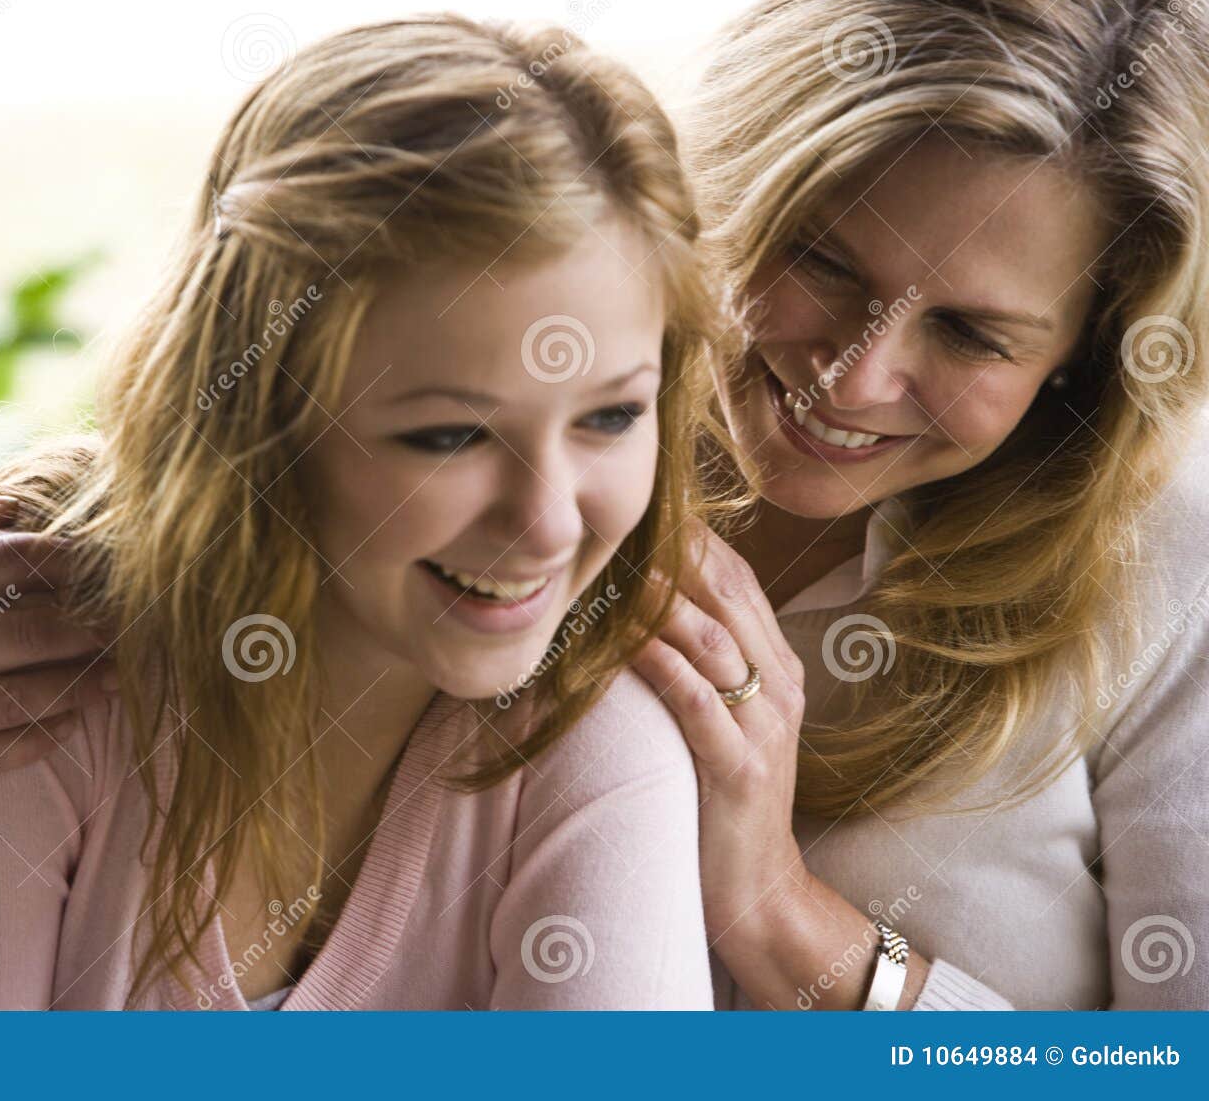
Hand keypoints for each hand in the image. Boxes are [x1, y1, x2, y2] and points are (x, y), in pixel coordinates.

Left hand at [632, 520, 929, 1008]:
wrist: (758, 892)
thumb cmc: (721, 799)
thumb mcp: (722, 718)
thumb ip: (698, 663)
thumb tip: (640, 605)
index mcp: (777, 666)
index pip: (735, 578)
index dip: (691, 535)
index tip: (642, 501)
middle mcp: (780, 685)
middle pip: (727, 594)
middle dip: (674, 550)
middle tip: (621, 513)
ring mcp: (764, 727)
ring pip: (713, 638)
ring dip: (660, 597)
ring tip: (613, 562)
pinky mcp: (739, 768)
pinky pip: (697, 701)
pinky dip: (659, 663)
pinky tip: (624, 640)